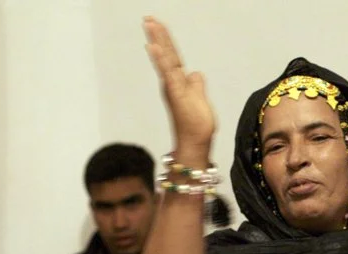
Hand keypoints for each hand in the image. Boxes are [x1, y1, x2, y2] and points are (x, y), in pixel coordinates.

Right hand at [144, 17, 215, 163]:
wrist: (195, 142)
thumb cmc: (196, 124)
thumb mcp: (200, 98)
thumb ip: (197, 84)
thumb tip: (195, 73)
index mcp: (178, 81)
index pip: (172, 56)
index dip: (165, 40)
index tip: (157, 24)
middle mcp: (172, 82)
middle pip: (166, 54)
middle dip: (158, 35)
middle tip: (148, 18)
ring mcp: (172, 87)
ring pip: (165, 60)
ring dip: (157, 42)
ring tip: (150, 25)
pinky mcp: (176, 93)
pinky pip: (167, 73)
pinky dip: (160, 60)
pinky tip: (153, 47)